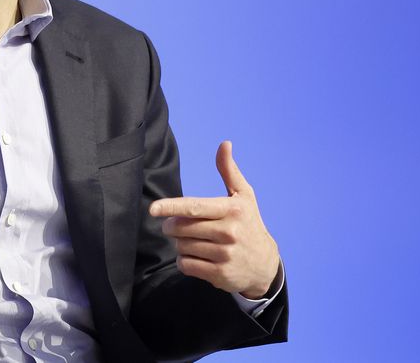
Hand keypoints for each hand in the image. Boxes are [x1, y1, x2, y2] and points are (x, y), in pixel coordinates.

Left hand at [149, 140, 280, 298]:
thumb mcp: (244, 196)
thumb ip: (229, 171)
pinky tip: (196, 256)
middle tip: (174, 225)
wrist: (265, 265)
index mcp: (232, 210)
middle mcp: (229, 232)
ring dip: (179, 243)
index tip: (153, 209)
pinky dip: (184, 260)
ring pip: (181, 246)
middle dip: (171, 226)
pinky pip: (186, 264)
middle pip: (181, 228)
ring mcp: (224, 255)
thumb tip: (224, 144)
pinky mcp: (219, 275)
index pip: (195, 207)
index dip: (171, 207)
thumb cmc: (249, 224)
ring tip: (192, 240)